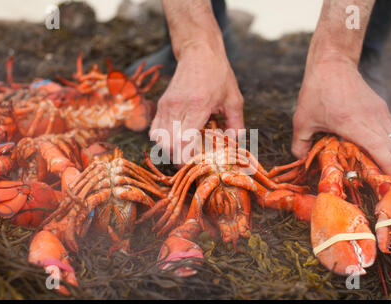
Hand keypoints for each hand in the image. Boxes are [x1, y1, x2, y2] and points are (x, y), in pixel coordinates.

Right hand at [149, 41, 243, 161]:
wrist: (199, 52)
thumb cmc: (218, 74)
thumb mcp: (234, 98)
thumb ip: (236, 123)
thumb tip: (235, 142)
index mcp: (197, 106)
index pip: (183, 142)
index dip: (187, 158)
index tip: (196, 164)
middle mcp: (178, 107)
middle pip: (169, 145)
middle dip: (179, 158)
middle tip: (191, 161)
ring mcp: (166, 105)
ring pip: (159, 139)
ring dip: (170, 150)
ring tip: (184, 151)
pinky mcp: (161, 104)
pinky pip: (154, 129)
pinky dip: (162, 139)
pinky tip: (176, 139)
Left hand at [292, 58, 390, 181]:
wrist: (331, 63)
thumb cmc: (315, 92)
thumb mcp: (302, 120)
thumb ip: (300, 145)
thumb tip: (302, 162)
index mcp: (352, 123)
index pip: (380, 148)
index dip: (388, 166)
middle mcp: (371, 117)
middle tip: (387, 183)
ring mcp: (379, 111)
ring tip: (388, 171)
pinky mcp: (381, 106)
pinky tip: (383, 152)